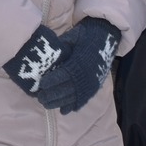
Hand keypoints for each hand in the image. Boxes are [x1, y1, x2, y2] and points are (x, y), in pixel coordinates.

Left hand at [5, 18, 120, 113]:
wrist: (105, 37)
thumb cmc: (85, 36)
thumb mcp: (71, 37)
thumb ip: (60, 48)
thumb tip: (45, 57)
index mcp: (81, 61)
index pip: (65, 74)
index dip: (53, 80)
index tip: (41, 84)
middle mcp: (87, 75)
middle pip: (68, 89)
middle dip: (52, 95)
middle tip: (40, 97)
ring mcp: (91, 83)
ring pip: (73, 97)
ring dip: (59, 102)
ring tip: (46, 104)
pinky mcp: (94, 87)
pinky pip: (83, 99)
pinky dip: (73, 105)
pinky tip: (64, 110)